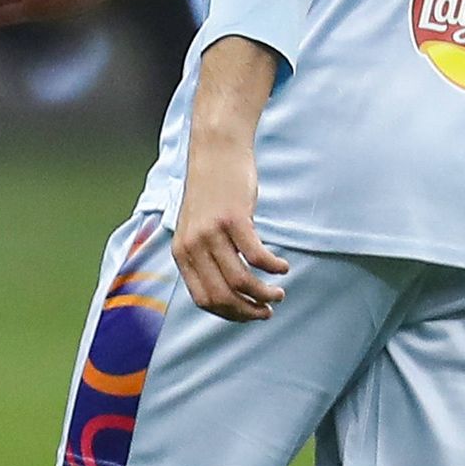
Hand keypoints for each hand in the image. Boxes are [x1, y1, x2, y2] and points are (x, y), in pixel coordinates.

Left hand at [173, 39, 287, 320]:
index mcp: (182, 253)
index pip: (203, 299)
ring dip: (264, 294)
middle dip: (248, 311)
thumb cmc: (213, 192)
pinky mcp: (233, 218)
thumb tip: (229, 290)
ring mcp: (211, 233)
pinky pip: (257, 256)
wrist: (215, 151)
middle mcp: (192, 246)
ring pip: (240, 281)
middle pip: (222, 296)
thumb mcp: (200, 228)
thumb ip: (208, 256)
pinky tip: (283, 267)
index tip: (249, 314)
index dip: (229, 314)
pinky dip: (273, 267)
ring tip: (278, 293)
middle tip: (268, 311)